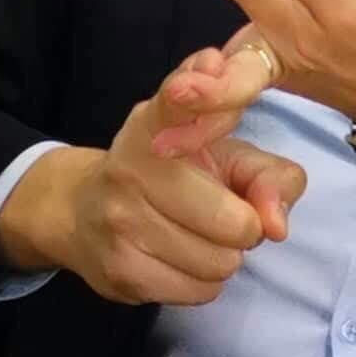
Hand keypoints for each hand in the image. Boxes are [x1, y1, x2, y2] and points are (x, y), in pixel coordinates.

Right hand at [0, 46, 307, 306]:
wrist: (79, 213)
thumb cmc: (169, 175)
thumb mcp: (221, 154)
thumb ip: (267, 174)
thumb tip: (276, 225)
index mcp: (155, 123)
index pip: (178, 99)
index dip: (197, 87)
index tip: (213, 65)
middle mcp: (132, 167)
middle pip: (234, 222)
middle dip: (244, 226)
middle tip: (226, 215)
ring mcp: (121, 223)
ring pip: (220, 263)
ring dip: (224, 256)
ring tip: (201, 236)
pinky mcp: (120, 273)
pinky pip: (200, 292)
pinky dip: (204, 281)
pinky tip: (183, 257)